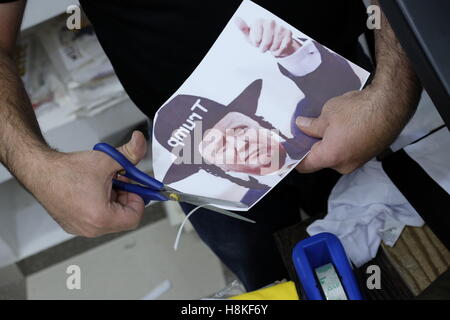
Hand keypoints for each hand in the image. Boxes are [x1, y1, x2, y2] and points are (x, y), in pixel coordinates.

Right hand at [27, 131, 146, 236]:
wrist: (39, 170)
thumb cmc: (68, 170)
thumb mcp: (108, 159)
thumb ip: (131, 153)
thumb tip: (141, 142)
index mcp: (101, 218)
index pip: (134, 217)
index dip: (138, 199)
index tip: (134, 187)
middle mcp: (90, 229)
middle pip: (123, 219)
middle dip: (125, 197)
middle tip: (120, 181)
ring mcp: (80, 229)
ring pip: (110, 218)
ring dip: (113, 200)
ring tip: (105, 183)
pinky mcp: (73, 225)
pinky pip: (96, 219)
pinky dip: (101, 205)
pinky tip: (94, 189)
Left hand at [235, 17, 300, 57]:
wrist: (272, 41)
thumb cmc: (258, 37)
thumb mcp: (248, 35)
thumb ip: (243, 28)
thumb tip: (236, 19)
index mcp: (259, 21)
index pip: (256, 39)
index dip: (256, 43)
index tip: (256, 41)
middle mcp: (270, 22)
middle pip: (266, 43)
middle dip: (263, 48)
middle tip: (263, 46)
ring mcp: (280, 27)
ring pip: (274, 46)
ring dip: (271, 50)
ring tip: (270, 45)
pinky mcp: (288, 33)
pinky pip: (282, 48)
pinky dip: (278, 51)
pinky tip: (276, 47)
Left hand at [295, 86, 415, 173]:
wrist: (392, 103)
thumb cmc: (360, 109)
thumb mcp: (328, 114)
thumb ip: (311, 125)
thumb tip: (301, 126)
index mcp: (331, 157)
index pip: (305, 166)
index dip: (293, 158)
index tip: (286, 150)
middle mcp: (345, 165)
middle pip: (320, 160)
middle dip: (311, 147)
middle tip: (303, 132)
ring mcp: (358, 161)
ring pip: (335, 155)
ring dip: (327, 144)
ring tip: (323, 125)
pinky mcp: (368, 153)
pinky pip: (348, 151)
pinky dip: (341, 142)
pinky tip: (340, 127)